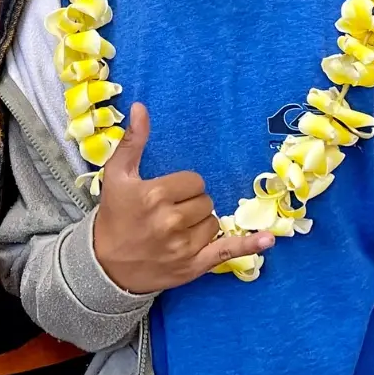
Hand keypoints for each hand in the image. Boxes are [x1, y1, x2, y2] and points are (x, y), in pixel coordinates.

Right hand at [92, 103, 274, 294]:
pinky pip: (228, 251)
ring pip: (214, 222)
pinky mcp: (194, 266)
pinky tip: (268, 239)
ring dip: (201, 224)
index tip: (166, 194)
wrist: (105, 266)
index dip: (182, 186)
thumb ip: (132, 141)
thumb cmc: (113, 216)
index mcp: (156, 195)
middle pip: (205, 201)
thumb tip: (141, 107)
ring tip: (178, 230)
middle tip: (169, 212)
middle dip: (191, 204)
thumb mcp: (117, 175)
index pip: (193, 181)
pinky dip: (249, 246)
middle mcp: (172, 221)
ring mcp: (185, 247)